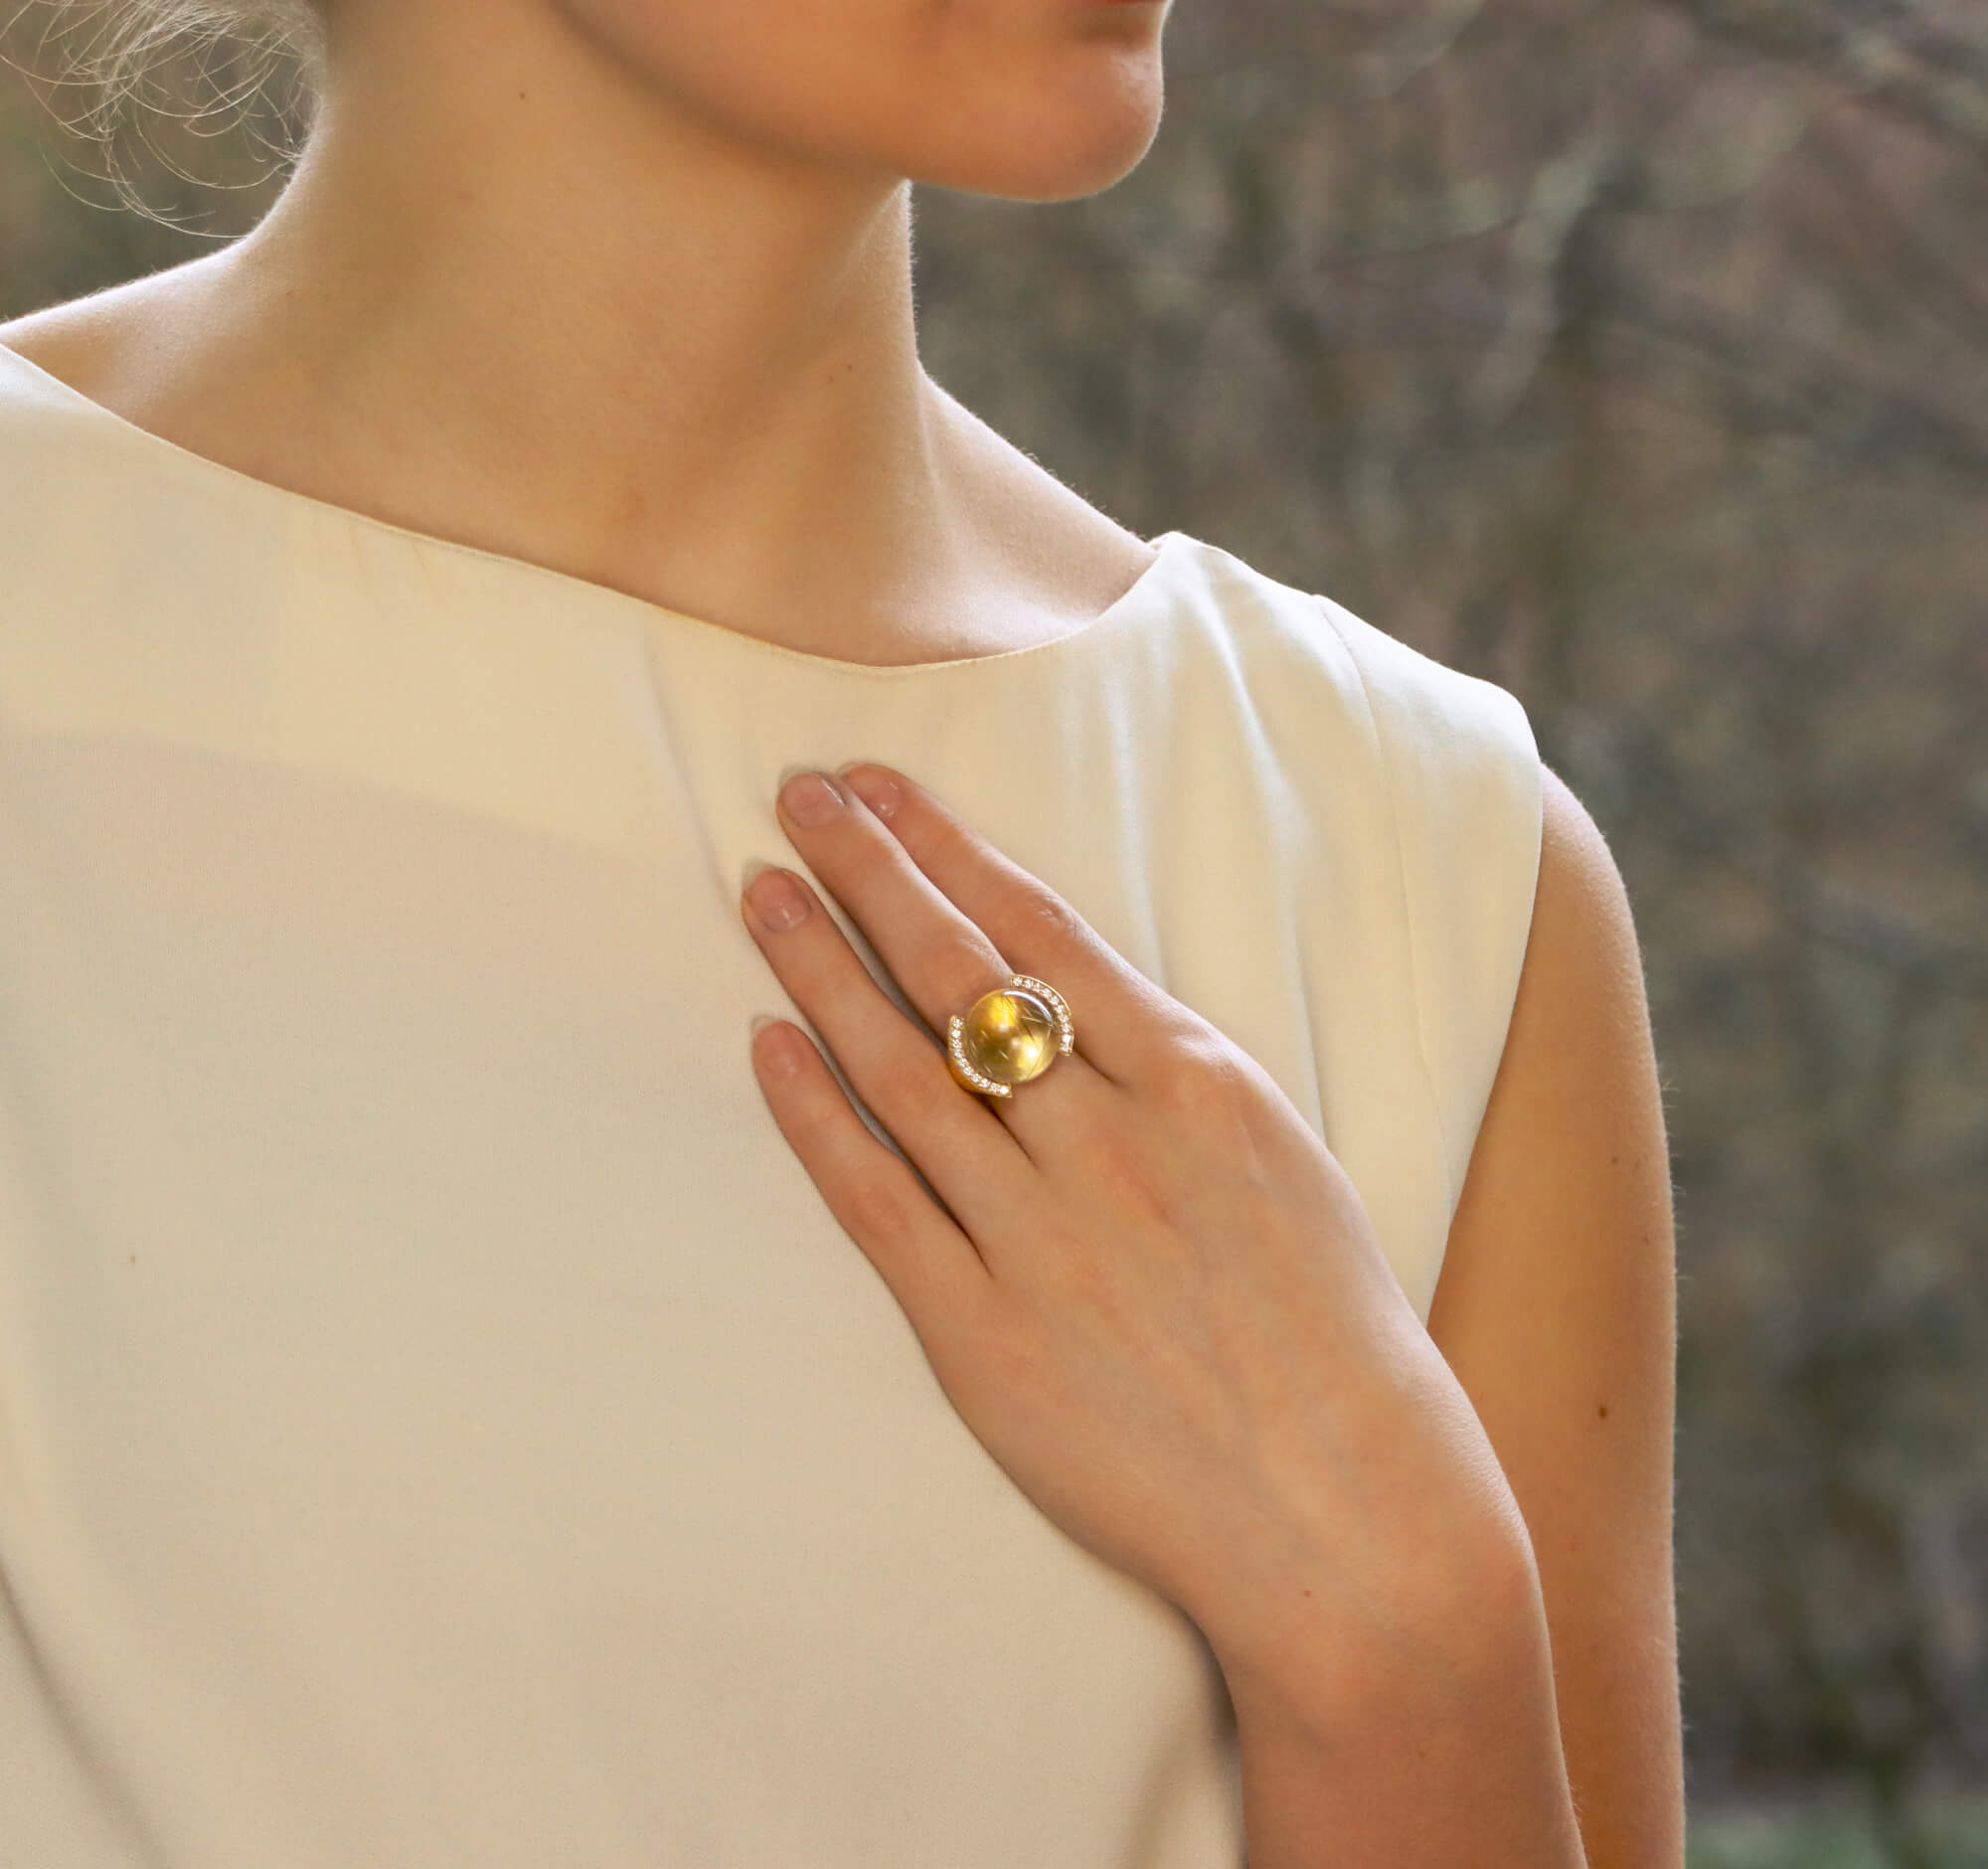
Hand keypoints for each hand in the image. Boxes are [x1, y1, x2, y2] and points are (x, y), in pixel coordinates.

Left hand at [740, 762, 1527, 1708]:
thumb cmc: (1331, 1328)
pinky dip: (815, 1116)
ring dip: (822, 968)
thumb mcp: (1282, 1156)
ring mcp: (1041, 1238)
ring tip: (761, 891)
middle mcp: (1112, 1142)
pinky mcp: (983, 1336)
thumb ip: (1174, 1074)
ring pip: (903, 1069)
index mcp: (1200, 1083)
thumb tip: (1074, 997)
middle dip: (872, 870)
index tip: (884, 790)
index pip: (1045, 931)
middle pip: (961, 975)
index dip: (952, 850)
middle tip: (800, 794)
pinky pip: (879, 1201)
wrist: (1347, 1513)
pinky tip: (768, 1042)